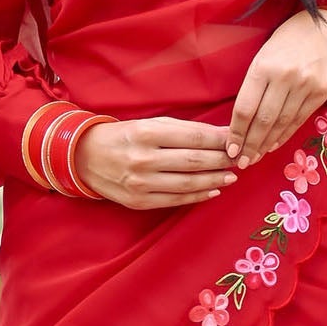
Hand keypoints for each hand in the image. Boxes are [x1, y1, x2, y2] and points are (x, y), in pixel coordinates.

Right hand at [73, 117, 238, 210]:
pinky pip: (175, 200)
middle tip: (241, 159)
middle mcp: (143, 158)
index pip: (194, 138)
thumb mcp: (150, 124)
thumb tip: (223, 135)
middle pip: (194, 161)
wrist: (86, 157)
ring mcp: (140, 183)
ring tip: (232, 176)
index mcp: (146, 133)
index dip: (220, 141)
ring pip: (188, 184)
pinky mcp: (138, 201)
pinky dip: (198, 196)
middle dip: (222, 161)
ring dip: (215, 180)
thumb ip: (185, 130)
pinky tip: (213, 190)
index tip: (237, 141)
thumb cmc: (124, 137)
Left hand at [226, 11, 326, 167]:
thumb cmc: (285, 43)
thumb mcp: (262, 55)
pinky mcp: (321, 92)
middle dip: (251, 145)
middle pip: (264, 120)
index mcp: (264, 66)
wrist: (325, 31)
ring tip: (256, 157)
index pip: (246, 108)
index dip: (237, 133)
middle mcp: (285, 76)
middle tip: (242, 162)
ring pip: (282, 123)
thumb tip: (239, 122)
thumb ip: (252, 85)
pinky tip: (274, 145)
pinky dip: (285, 135)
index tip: (231, 149)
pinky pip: (300, 120)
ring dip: (267, 144)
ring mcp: (306, 85)